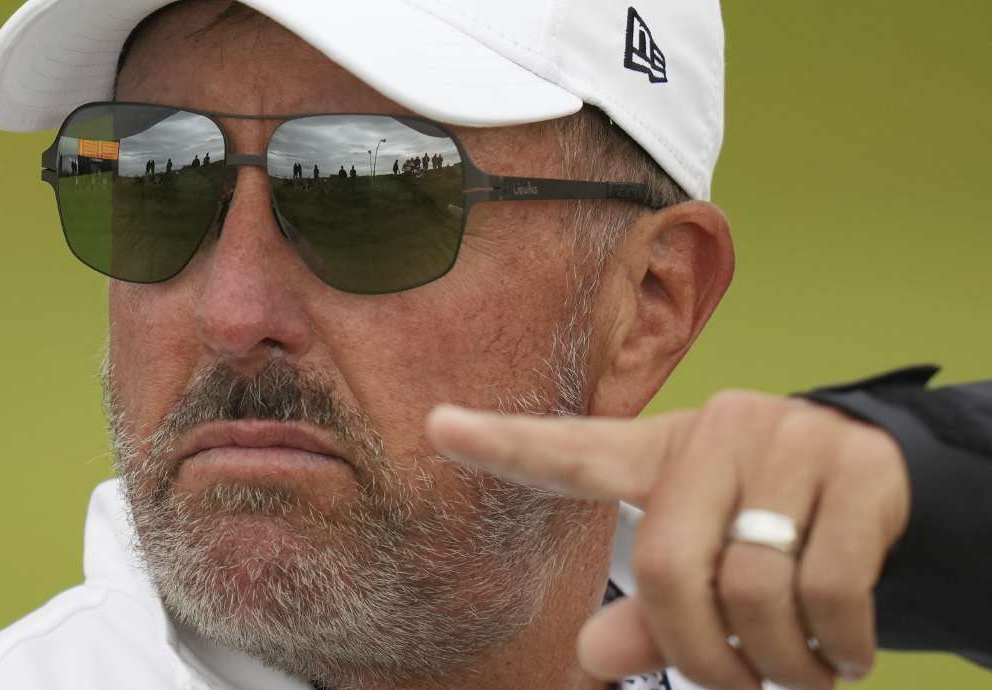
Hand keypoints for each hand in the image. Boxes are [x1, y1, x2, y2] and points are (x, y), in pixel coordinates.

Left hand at [426, 391, 910, 689]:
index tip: (437, 426)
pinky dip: (836, 648)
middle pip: (664, 565)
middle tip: (735, 685)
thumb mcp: (704, 560)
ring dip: (776, 662)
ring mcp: (789, 440)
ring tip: (797, 669)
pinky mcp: (859, 467)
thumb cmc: (767, 524)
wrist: (883, 478)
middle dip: (698, 654)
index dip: (505, 444)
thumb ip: (650, 609)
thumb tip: (593, 656)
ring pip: (751, 589)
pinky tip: (844, 654)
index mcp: (660, 452)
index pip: (572, 450)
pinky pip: (829, 590)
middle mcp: (716, 431)